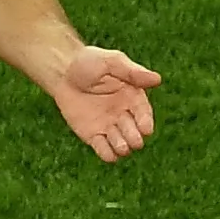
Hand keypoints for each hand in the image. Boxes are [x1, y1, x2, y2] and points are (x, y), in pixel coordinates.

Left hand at [49, 44, 160, 160]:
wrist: (63, 71)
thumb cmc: (90, 62)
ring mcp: (108, 126)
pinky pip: (102, 148)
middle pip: (133, 131)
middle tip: (134, 141)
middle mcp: (124, 114)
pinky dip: (107, 154)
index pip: (143, 114)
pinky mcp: (92, 134)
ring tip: (122, 148)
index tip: (146, 129)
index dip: (146, 122)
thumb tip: (157, 79)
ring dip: (122, 147)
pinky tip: (109, 156)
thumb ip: (132, 72)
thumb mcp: (112, 62)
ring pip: (120, 142)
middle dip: (134, 137)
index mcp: (134, 98)